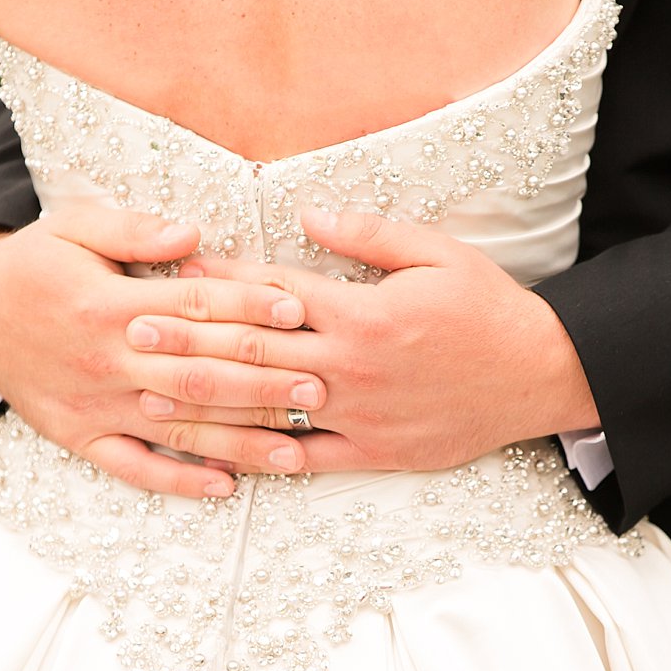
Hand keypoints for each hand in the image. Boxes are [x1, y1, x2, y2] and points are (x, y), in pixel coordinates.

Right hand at [0, 206, 325, 495]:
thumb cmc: (35, 264)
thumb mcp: (73, 227)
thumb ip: (134, 231)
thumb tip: (193, 233)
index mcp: (108, 305)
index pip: (194, 308)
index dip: (249, 308)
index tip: (299, 311)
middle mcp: (106, 360)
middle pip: (197, 374)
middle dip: (262, 383)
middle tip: (319, 389)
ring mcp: (95, 405)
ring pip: (178, 429)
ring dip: (238, 442)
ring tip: (295, 453)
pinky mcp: (81, 437)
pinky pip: (133, 466)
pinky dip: (178, 481)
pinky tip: (224, 489)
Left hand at [128, 209, 599, 473]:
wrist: (539, 376)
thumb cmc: (489, 310)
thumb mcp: (438, 253)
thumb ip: (368, 234)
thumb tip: (306, 211)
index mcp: (363, 311)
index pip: (273, 295)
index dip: (217, 283)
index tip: (170, 275)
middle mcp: (351, 366)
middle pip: (254, 353)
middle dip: (188, 342)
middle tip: (131, 334)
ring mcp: (360, 414)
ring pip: (268, 409)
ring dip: (205, 402)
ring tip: (151, 394)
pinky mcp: (375, 452)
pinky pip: (307, 458)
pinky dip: (263, 458)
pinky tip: (220, 456)